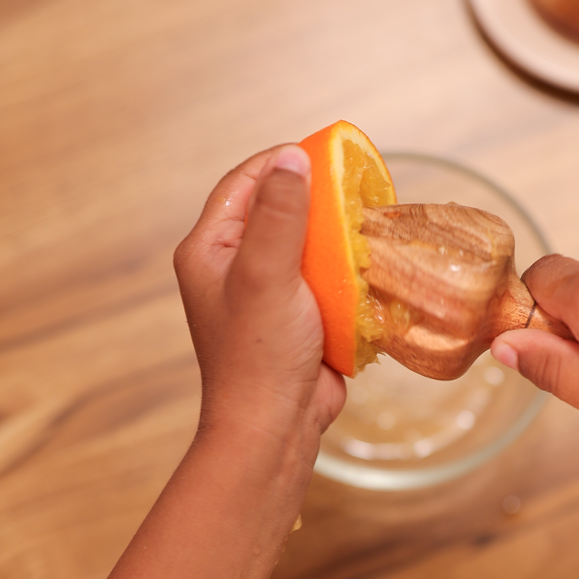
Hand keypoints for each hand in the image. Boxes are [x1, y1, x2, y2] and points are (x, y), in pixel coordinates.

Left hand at [174, 144, 344, 455]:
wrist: (276, 426)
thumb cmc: (260, 354)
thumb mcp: (266, 274)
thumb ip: (279, 214)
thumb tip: (292, 158)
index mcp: (210, 250)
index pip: (243, 184)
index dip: (280, 162)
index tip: (324, 152)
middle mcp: (233, 266)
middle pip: (275, 209)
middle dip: (314, 197)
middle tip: (353, 187)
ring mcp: (265, 291)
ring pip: (303, 243)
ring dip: (334, 234)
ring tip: (366, 223)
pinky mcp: (295, 314)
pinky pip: (321, 275)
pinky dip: (344, 266)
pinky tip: (368, 263)